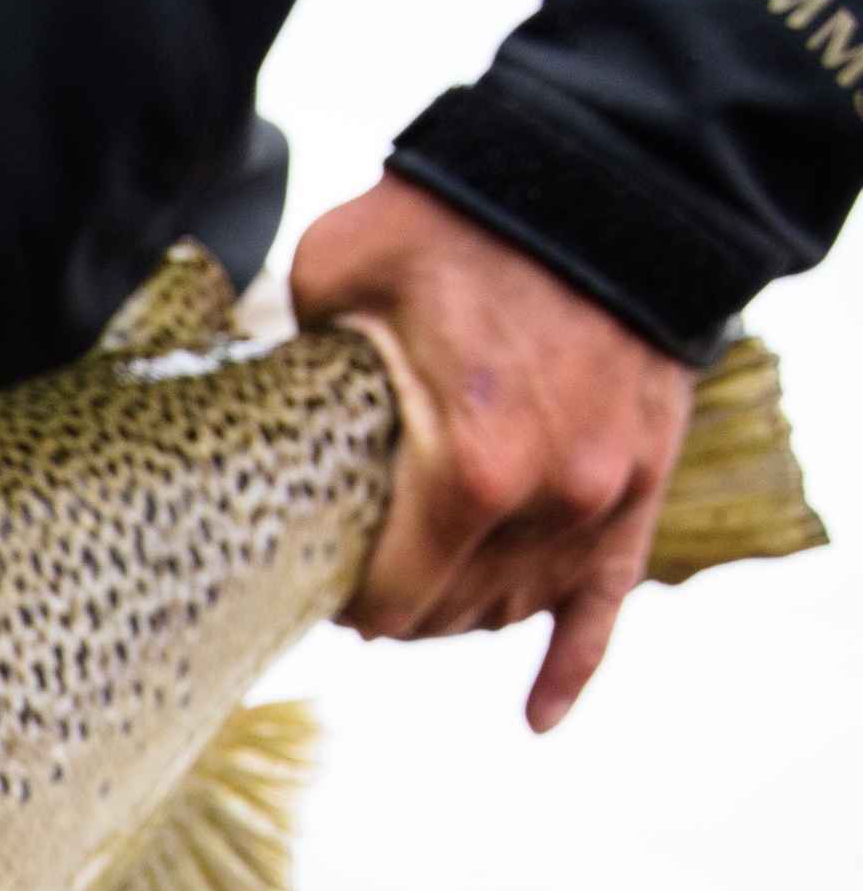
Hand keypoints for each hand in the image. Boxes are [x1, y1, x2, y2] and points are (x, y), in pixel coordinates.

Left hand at [290, 175, 691, 732]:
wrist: (605, 174)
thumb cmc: (460, 219)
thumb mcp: (337, 273)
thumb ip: (296, 354)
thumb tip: (246, 400)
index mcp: (470, 468)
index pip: (392, 600)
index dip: (348, 602)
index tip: (321, 583)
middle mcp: (546, 498)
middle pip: (449, 611)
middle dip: (398, 607)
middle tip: (361, 580)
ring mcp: (602, 495)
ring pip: (513, 606)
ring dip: (462, 613)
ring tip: (423, 594)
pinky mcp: (643, 482)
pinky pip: (607, 600)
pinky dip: (572, 664)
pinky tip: (538, 716)